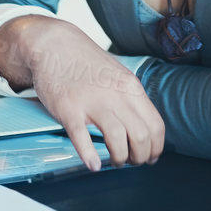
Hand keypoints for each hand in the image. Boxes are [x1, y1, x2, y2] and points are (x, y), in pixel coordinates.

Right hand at [0, 16, 162, 169]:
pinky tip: (93, 165)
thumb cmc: (86, 64)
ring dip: (119, 158)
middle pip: (141, 136)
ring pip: (117, 140)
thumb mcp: (118, 75)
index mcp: (131, 88)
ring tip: (114, 161)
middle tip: (132, 162)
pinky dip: (90, 156)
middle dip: (140, 157)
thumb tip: (143, 128)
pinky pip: (82, 138)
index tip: (150, 157)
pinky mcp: (68, 109)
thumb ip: (131, 99)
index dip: (156, 148)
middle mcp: (115, 95)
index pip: (156, 126)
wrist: (54, 45)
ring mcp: (91, 102)